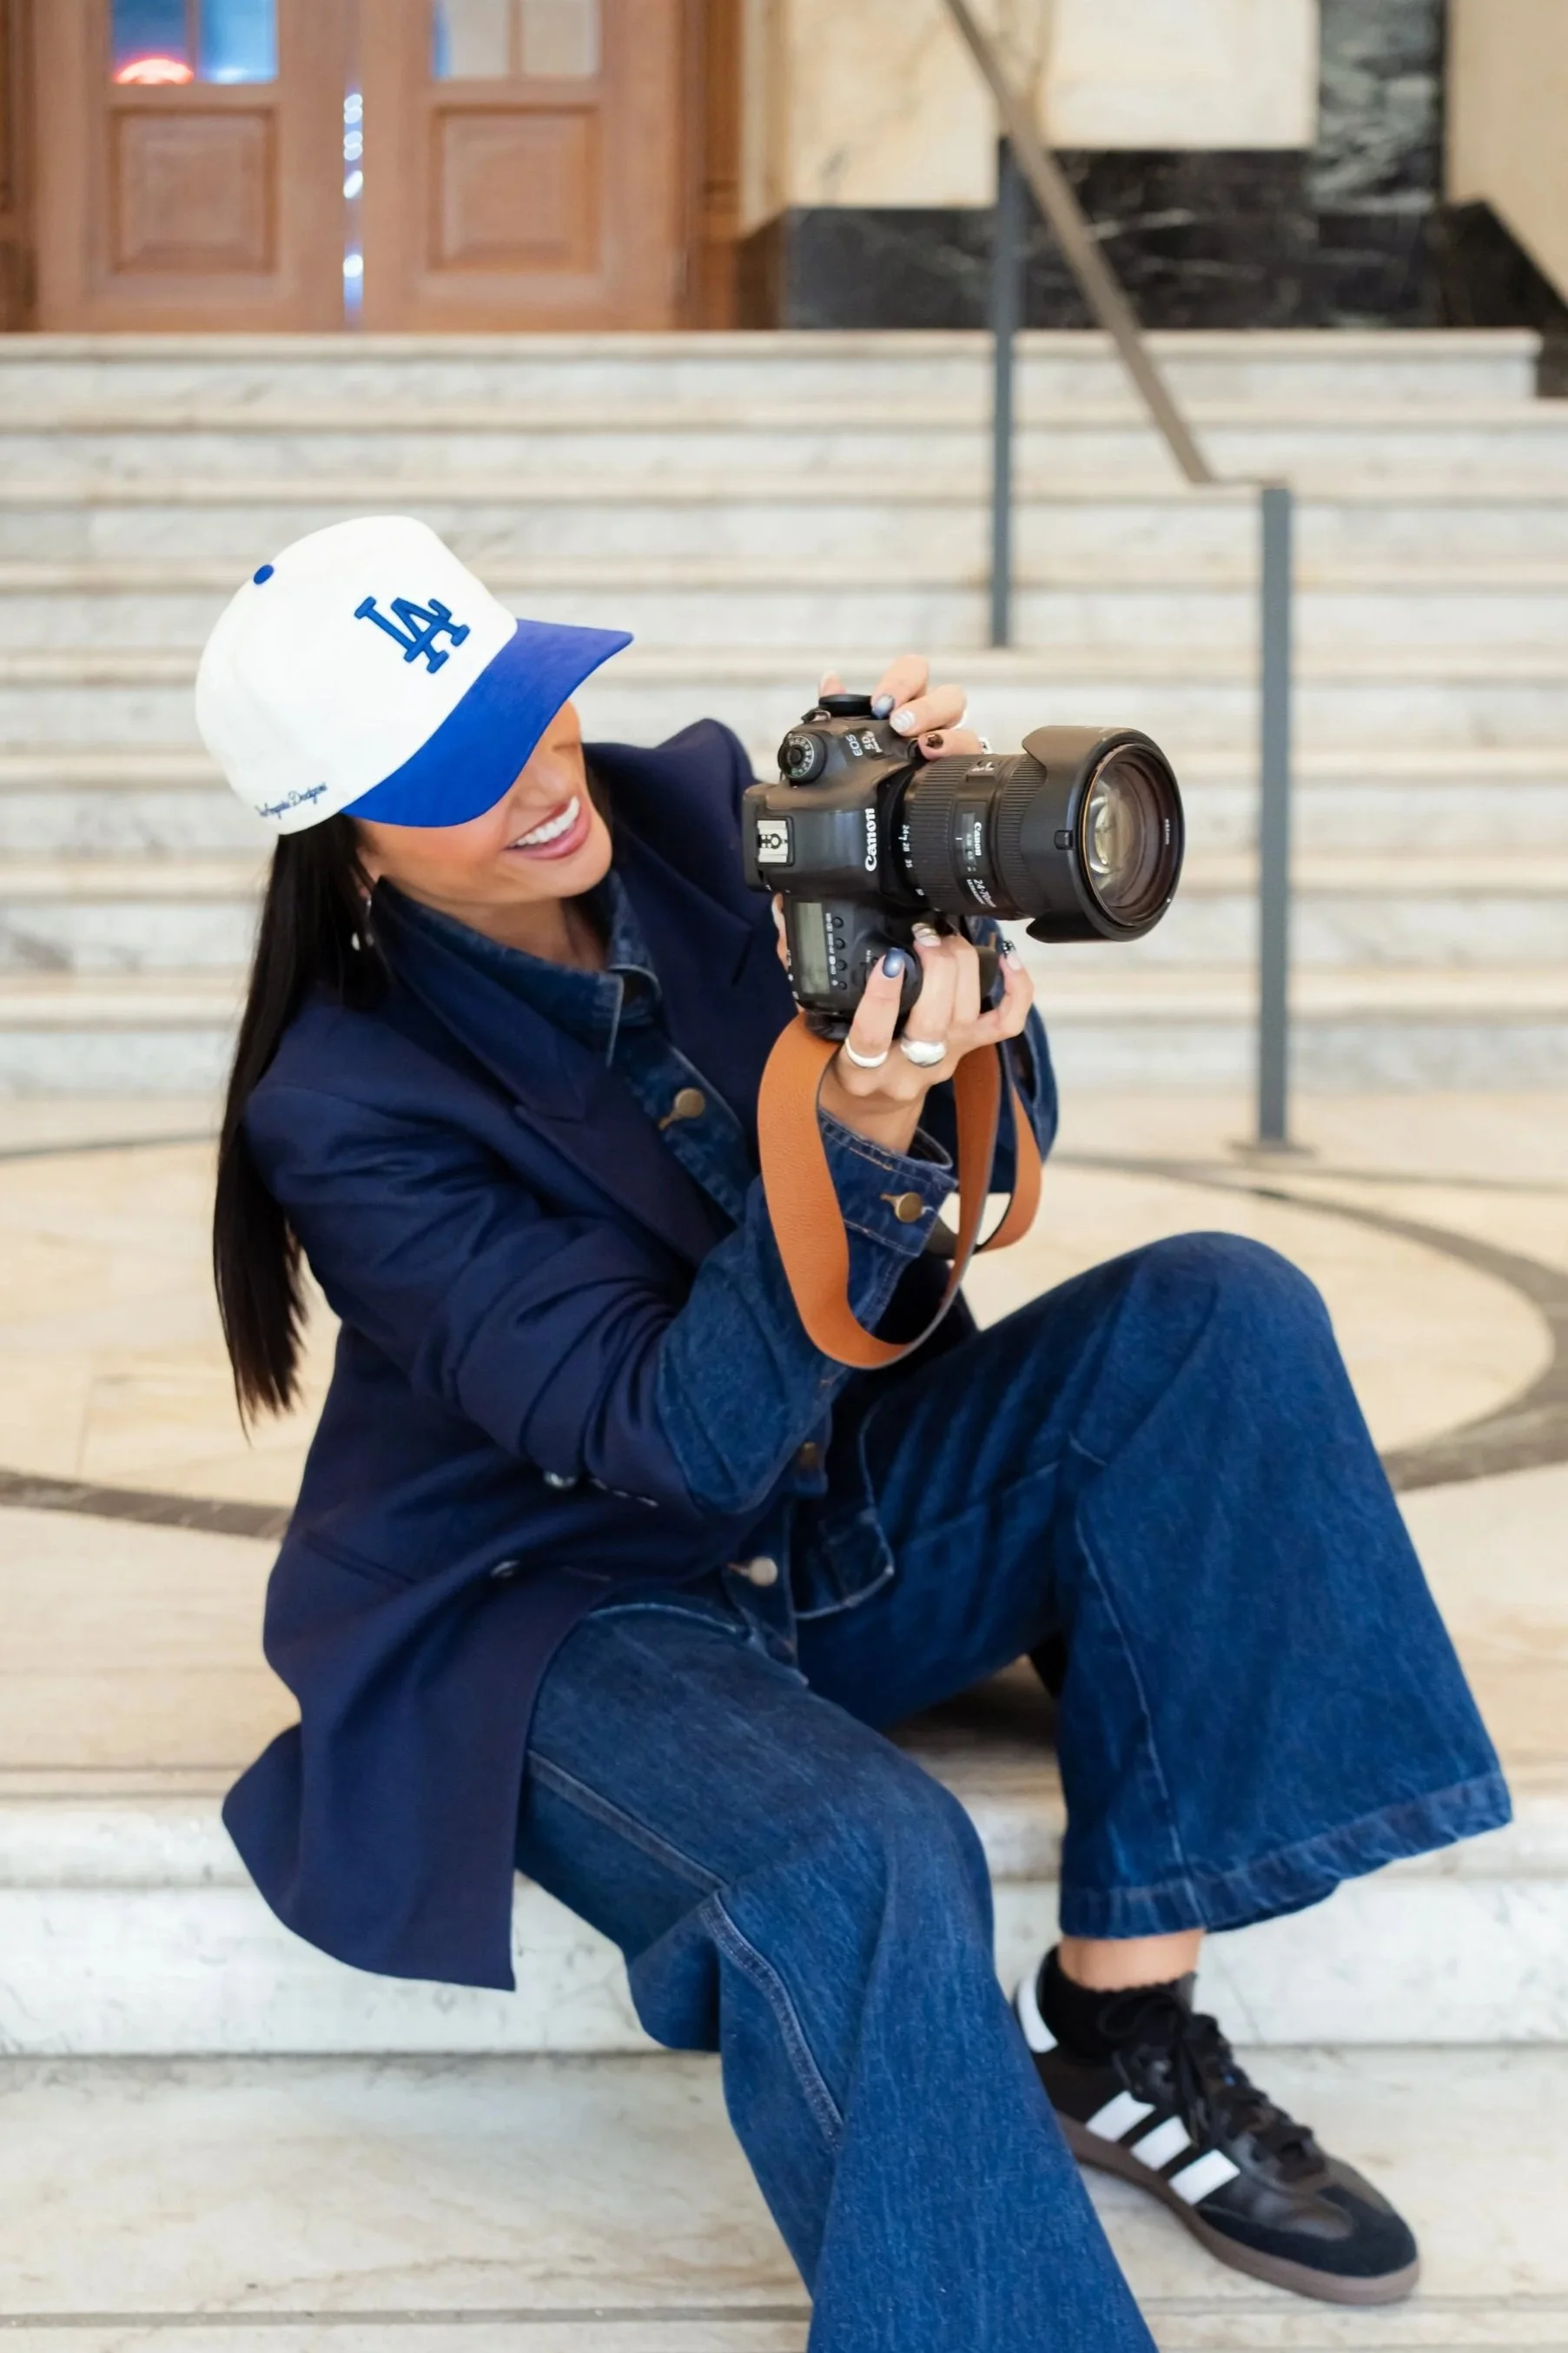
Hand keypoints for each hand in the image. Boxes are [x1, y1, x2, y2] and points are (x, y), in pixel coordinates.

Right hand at [816, 920, 1034, 1156]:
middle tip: (922, 934)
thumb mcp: (810, 1024)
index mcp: (859, 1069)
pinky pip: (1004, 1025)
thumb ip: (800, 972)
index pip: (871, 1037)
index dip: (883, 999)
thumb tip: (784, 912)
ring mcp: (942, 1062)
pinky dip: (1016, 990)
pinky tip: (1007, 956)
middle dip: (935, 970)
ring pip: (965, 1018)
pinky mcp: (968, 1052)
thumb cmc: (837, 1056)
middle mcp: (905, 1071)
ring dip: (962, 968)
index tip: (888, 961)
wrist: (867, 1105)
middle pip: (932, 1024)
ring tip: (945, 936)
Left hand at [820, 654, 985, 763]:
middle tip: (900, 725)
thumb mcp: (848, 735)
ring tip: (923, 749)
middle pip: (950, 697)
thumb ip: (837, 708)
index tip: (881, 705)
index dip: (901, 682)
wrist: (878, 813)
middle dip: (926, 708)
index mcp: (909, 701)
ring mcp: (952, 747)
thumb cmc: (867, 762)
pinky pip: (973, 761)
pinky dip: (960, 758)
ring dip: (947, 737)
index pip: (915, 671)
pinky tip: (940, 765)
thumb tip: (830, 680)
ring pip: (966, 730)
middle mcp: (935, 720)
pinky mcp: (960, 771)